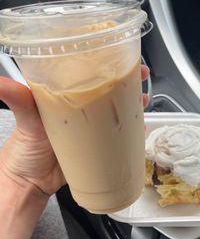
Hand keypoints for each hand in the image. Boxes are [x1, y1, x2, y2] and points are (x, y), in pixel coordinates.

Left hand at [0, 64, 149, 195]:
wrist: (30, 182)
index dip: (105, 61)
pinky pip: (116, 135)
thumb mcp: (25, 120)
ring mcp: (90, 127)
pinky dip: (130, 130)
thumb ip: (17, 100)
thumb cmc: (23, 149)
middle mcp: (79, 108)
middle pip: (107, 89)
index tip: (120, 55)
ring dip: (131, 103)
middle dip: (126, 80)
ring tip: (142, 101)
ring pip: (115, 110)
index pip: (87, 72)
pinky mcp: (96, 145)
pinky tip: (139, 127)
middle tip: (140, 76)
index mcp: (63, 95)